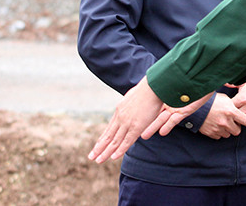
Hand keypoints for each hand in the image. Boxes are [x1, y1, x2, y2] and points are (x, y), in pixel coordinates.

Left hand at [88, 77, 209, 163]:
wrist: (153, 86)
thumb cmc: (147, 89)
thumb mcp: (134, 98)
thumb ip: (131, 106)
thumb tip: (129, 107)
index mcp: (120, 111)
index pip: (109, 129)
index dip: (103, 139)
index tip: (97, 147)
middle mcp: (121, 117)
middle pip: (108, 136)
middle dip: (99, 148)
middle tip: (91, 157)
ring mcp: (128, 122)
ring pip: (114, 141)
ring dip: (105, 152)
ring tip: (98, 160)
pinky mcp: (137, 126)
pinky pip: (126, 141)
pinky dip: (119, 150)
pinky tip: (113, 157)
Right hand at [198, 93, 245, 138]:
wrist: (194, 106)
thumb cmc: (210, 100)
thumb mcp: (224, 98)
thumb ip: (233, 104)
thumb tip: (239, 107)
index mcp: (231, 112)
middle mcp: (226, 122)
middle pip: (237, 131)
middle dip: (236, 127)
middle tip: (232, 122)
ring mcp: (218, 128)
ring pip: (228, 134)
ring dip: (227, 130)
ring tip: (221, 122)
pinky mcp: (211, 133)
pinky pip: (219, 136)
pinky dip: (218, 132)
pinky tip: (215, 125)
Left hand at [230, 78, 245, 120]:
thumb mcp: (245, 82)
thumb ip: (233, 84)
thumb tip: (225, 83)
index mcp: (242, 99)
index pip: (229, 106)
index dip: (226, 105)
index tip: (226, 103)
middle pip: (233, 115)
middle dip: (231, 112)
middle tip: (229, 109)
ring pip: (239, 120)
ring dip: (237, 116)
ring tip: (236, 111)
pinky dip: (244, 118)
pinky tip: (243, 112)